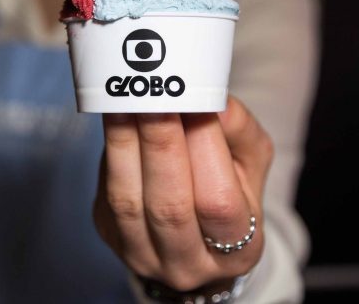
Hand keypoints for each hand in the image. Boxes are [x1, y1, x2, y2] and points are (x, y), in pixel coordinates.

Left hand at [93, 96, 272, 293]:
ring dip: (124, 142)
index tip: (194, 102)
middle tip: (154, 93)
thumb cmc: (228, 186)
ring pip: (128, 200)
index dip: (205, 150)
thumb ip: (240, 131)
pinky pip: (107, 193)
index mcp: (239, 251)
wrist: (193, 228)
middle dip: (159, 141)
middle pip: (169, 205)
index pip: (218, 202)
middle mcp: (189, 265)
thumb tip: (214, 103)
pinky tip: (116, 118)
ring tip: (126, 99)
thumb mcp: (250, 161)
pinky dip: (112, 152)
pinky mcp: (109, 235)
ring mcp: (143, 255)